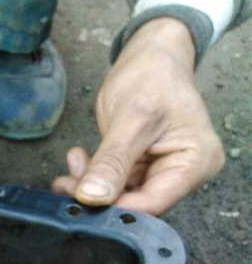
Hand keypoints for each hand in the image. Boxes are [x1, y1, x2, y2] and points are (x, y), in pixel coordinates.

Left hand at [53, 18, 224, 215]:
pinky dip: (92, 175)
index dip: (115, 206)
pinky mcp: (141, 168)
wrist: (151, 57)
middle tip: (67, 183)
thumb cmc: (153, 77)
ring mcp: (160, 171)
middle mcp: (182, 173)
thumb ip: (112, 161)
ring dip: (90, 185)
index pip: (153, 203)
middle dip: (98, 195)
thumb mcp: (132, 119)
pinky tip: (78, 160)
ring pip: (119, 195)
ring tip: (72, 164)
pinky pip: (113, 183)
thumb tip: (93, 196)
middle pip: (135, 202)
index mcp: (195, 163)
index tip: (82, 199)